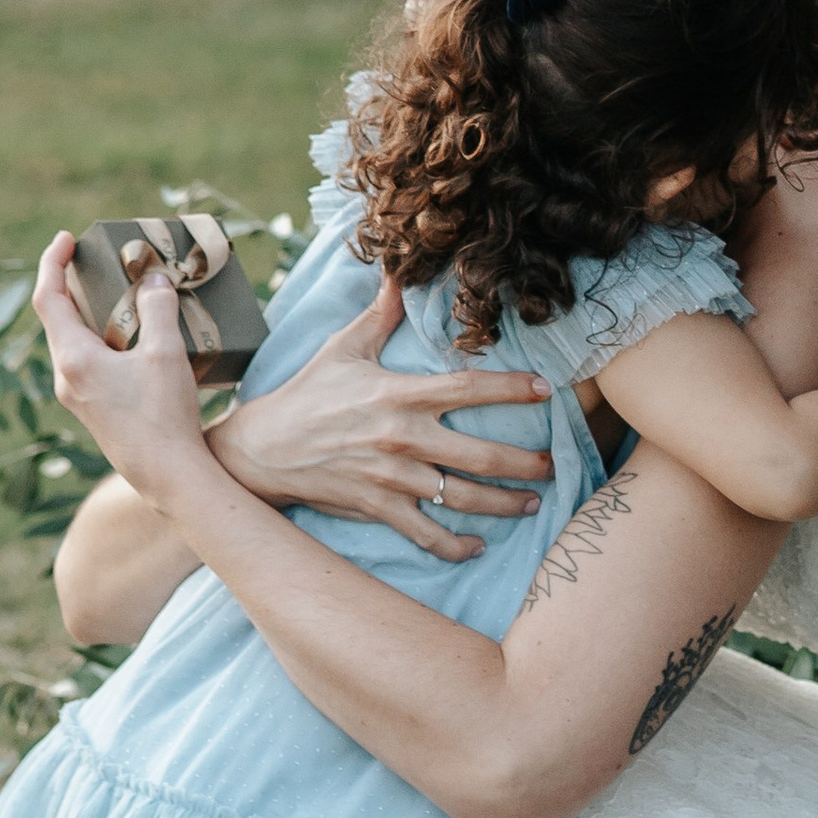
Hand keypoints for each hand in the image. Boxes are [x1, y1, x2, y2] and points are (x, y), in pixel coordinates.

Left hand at [35, 235, 216, 500]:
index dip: (52, 262)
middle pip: (56, 319)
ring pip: (70, 343)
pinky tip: (126, 342)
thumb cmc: (164, 415)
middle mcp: (66, 377)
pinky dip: (97, 340)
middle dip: (71, 286)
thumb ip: (158, 309)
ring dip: (85, 315)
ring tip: (113, 297)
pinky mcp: (91, 411)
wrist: (168, 475)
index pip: (48, 298)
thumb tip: (154, 279)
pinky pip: (84, 363)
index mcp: (74, 358)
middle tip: (93, 263)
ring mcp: (76, 397)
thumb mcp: (166, 353)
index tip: (66, 239)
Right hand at [208, 271, 554, 561]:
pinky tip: (477, 545)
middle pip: (480, 455)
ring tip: (533, 503)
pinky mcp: (378, 508)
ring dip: (504, 504)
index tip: (545, 390)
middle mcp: (401, 438)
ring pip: (462, 498)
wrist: (262, 449)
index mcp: (398, 395)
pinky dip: (454, 545)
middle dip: (525, 464)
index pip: (468, 388)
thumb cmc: (307, 395)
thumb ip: (381, 314)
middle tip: (555, 466)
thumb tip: (398, 271)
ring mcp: (391, 478)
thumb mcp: (344, 349)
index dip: (511, 388)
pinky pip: (426, 534)